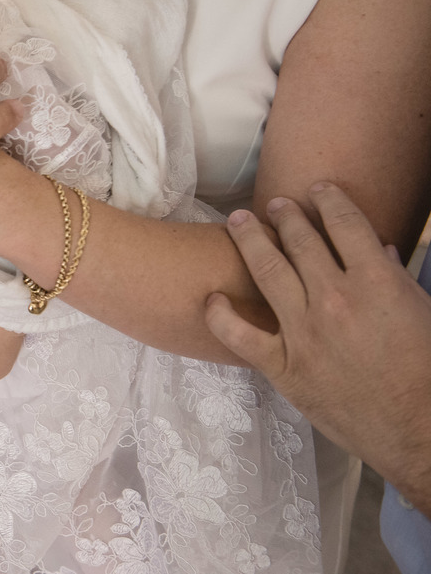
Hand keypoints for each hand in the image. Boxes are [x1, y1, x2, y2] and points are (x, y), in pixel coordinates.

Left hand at [205, 183, 430, 511]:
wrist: (421, 432)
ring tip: (239, 221)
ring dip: (251, 241)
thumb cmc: (430, 372)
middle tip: (274, 204)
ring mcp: (304, 332)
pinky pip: (239, 336)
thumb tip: (381, 250)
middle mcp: (335, 299)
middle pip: (301, 242)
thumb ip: (398, 278)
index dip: (330, 200)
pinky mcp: (284, 366)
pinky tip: (211, 298)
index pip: (346, 225)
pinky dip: (220, 316)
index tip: (318, 189)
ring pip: (267, 272)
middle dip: (285, 216)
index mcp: (378, 283)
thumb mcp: (425, 314)